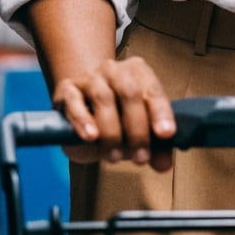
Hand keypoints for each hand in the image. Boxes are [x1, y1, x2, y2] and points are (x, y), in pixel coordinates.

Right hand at [53, 57, 177, 171]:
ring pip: (102, 98)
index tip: (166, 134)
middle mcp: (114, 70)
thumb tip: (164, 164)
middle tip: (140, 157)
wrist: (82, 105)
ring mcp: (90, 78)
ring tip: (115, 155)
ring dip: (111, 131)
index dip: (161, 112)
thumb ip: (154, 146)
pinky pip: (74, 102)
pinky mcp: (68, 90)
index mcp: (138, 73)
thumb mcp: (138, 130)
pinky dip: (83, 120)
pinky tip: (91, 136)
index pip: (152, 90)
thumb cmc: (116, 116)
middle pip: (129, 92)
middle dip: (137, 129)